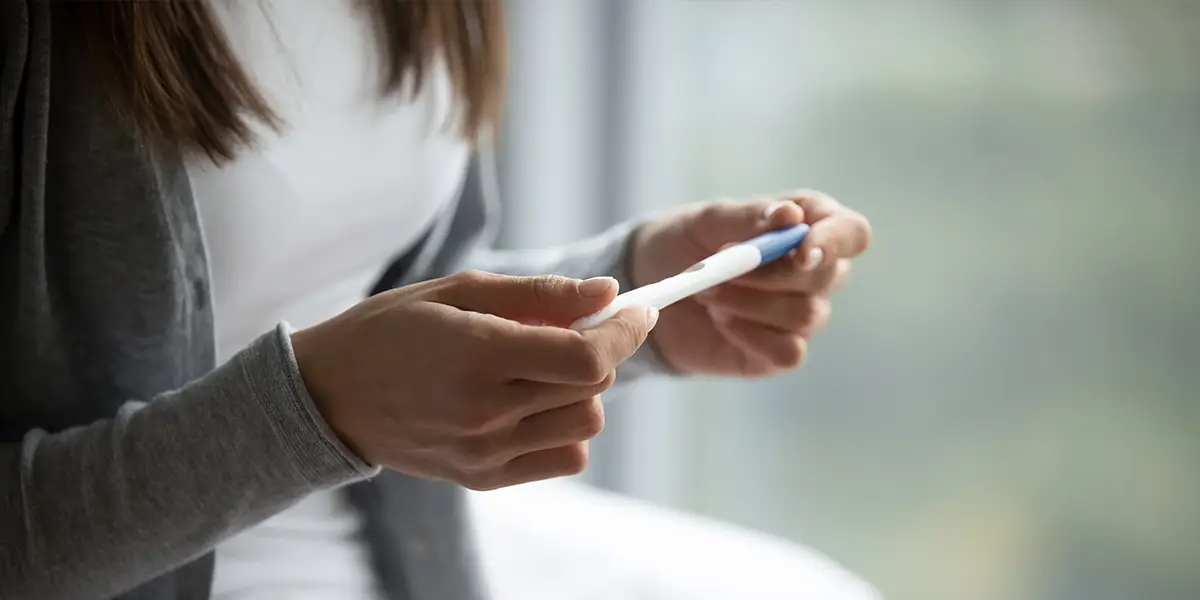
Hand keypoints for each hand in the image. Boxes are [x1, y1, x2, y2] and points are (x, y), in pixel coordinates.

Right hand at [291, 271, 657, 489]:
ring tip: (543, 366)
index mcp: (478, 355)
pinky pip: (564, 457)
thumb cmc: (392, 328)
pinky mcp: (482, 477)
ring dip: (583, 389)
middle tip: (576, 326)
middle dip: (601, 349)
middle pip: (593, 387)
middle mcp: (485, 411)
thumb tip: (608, 291)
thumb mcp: (459, 291)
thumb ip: (539, 295)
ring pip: (585, 424)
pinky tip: (535, 402)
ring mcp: (485, 451)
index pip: (587, 355)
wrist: (329, 394)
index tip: (639, 308)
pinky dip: (566, 427)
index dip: (625, 330)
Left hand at [630, 190, 870, 375]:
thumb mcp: (708, 220)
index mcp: (809, 226)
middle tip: (720, 266)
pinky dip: (749, 336)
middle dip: (770, 273)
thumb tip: (790, 215)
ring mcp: (801, 315)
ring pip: (805, 315)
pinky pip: (788, 352)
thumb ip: (750, 217)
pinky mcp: (779, 352)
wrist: (648, 288)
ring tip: (709, 293)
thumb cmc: (686, 242)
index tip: (799, 249)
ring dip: (749, 302)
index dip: (833, 241)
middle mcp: (815, 272)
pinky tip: (721, 321)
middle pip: (828, 276)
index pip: (851, 232)